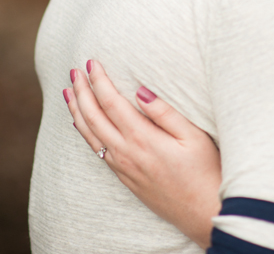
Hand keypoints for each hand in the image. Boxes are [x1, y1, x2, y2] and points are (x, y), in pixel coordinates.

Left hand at [64, 60, 220, 248]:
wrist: (201, 212)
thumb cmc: (205, 171)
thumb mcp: (193, 136)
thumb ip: (165, 112)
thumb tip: (141, 90)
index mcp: (142, 138)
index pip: (111, 103)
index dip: (99, 81)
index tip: (91, 63)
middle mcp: (126, 153)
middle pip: (94, 117)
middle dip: (82, 92)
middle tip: (74, 71)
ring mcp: (122, 166)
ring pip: (89, 134)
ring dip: (77, 111)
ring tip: (68, 92)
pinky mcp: (124, 177)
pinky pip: (95, 149)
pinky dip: (84, 132)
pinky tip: (82, 124)